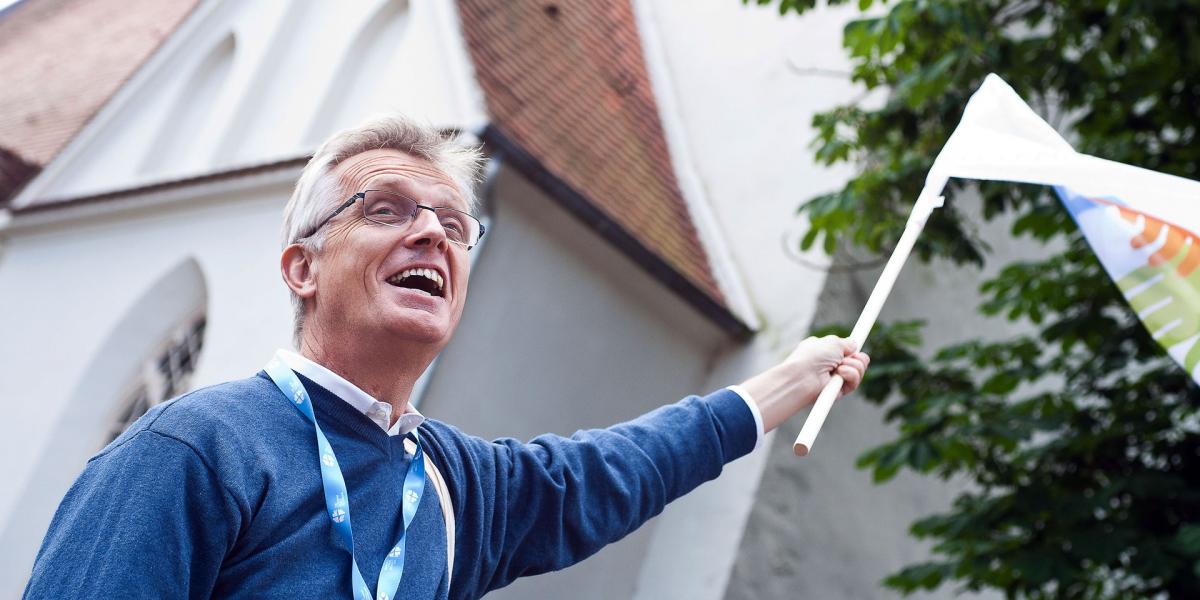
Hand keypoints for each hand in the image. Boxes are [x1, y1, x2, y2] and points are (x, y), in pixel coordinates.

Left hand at [739, 335, 869, 432]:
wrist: (802, 377)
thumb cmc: (813, 357)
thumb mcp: (832, 342)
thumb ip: (846, 343)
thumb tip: (854, 345)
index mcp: (825, 351)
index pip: (844, 349)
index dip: (852, 348)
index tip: (860, 344)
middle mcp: (830, 365)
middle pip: (856, 360)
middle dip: (858, 357)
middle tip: (852, 356)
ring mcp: (834, 378)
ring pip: (859, 371)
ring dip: (854, 366)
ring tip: (840, 366)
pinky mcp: (838, 391)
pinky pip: (854, 382)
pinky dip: (851, 375)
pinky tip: (840, 373)